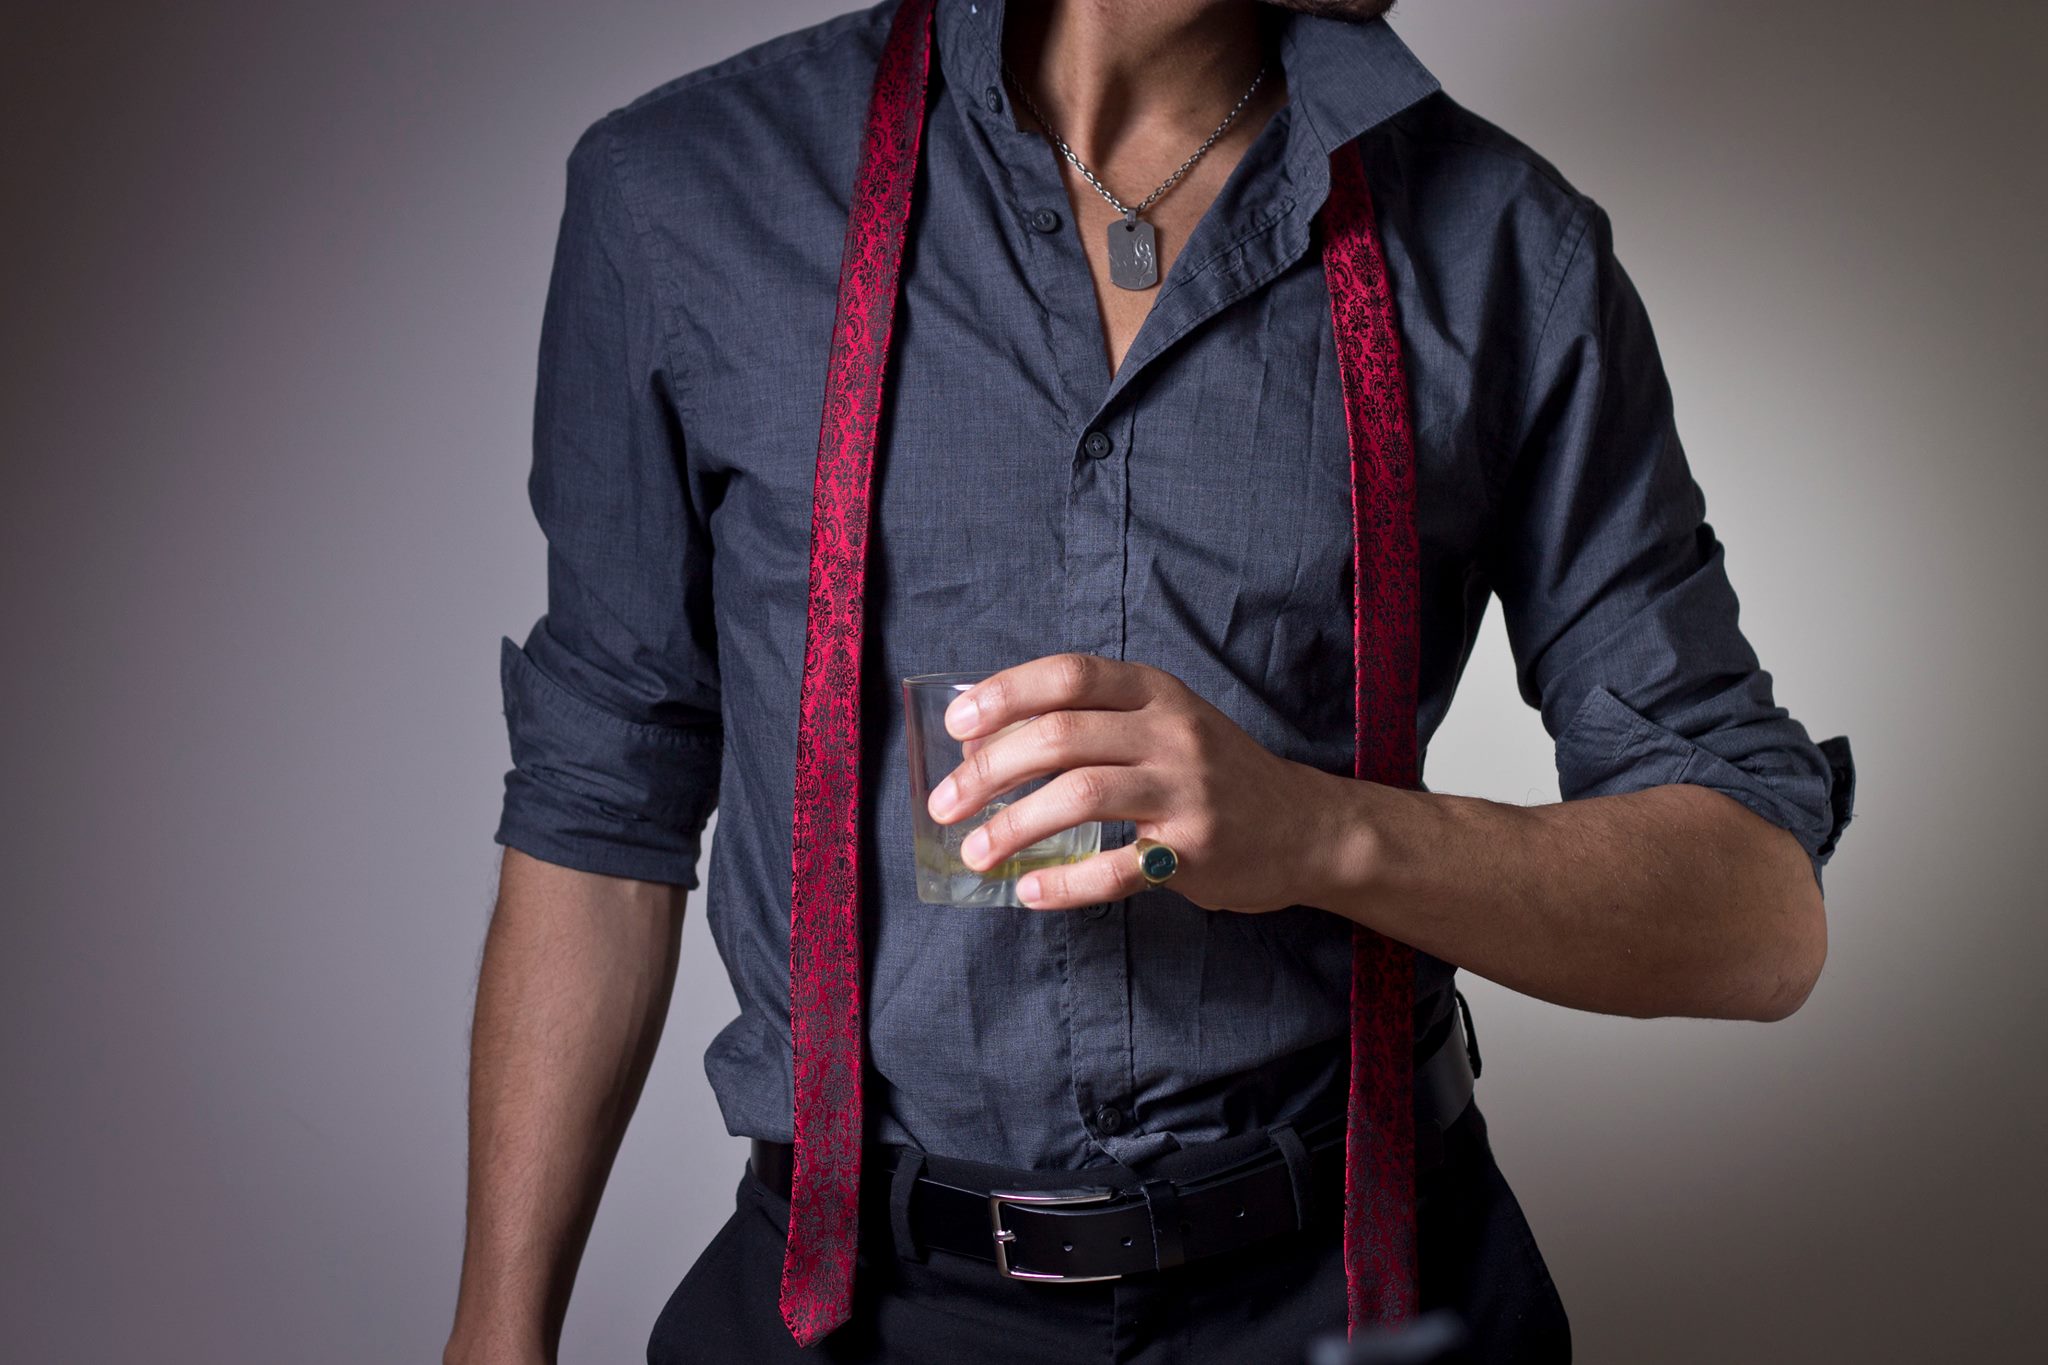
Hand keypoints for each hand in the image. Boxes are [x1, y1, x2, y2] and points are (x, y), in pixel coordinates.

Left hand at [925, 652, 1353, 911]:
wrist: (1306, 827)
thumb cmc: (1214, 772)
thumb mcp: (1162, 724)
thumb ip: (1089, 723)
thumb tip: (984, 746)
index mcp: (1154, 691)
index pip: (1068, 675)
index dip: (1004, 695)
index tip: (955, 725)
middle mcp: (1171, 731)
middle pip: (1060, 737)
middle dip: (988, 771)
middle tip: (945, 804)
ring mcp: (1186, 790)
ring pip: (1079, 796)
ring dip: (1012, 827)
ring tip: (975, 852)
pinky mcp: (1195, 851)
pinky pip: (1115, 868)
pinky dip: (1063, 883)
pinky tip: (1029, 891)